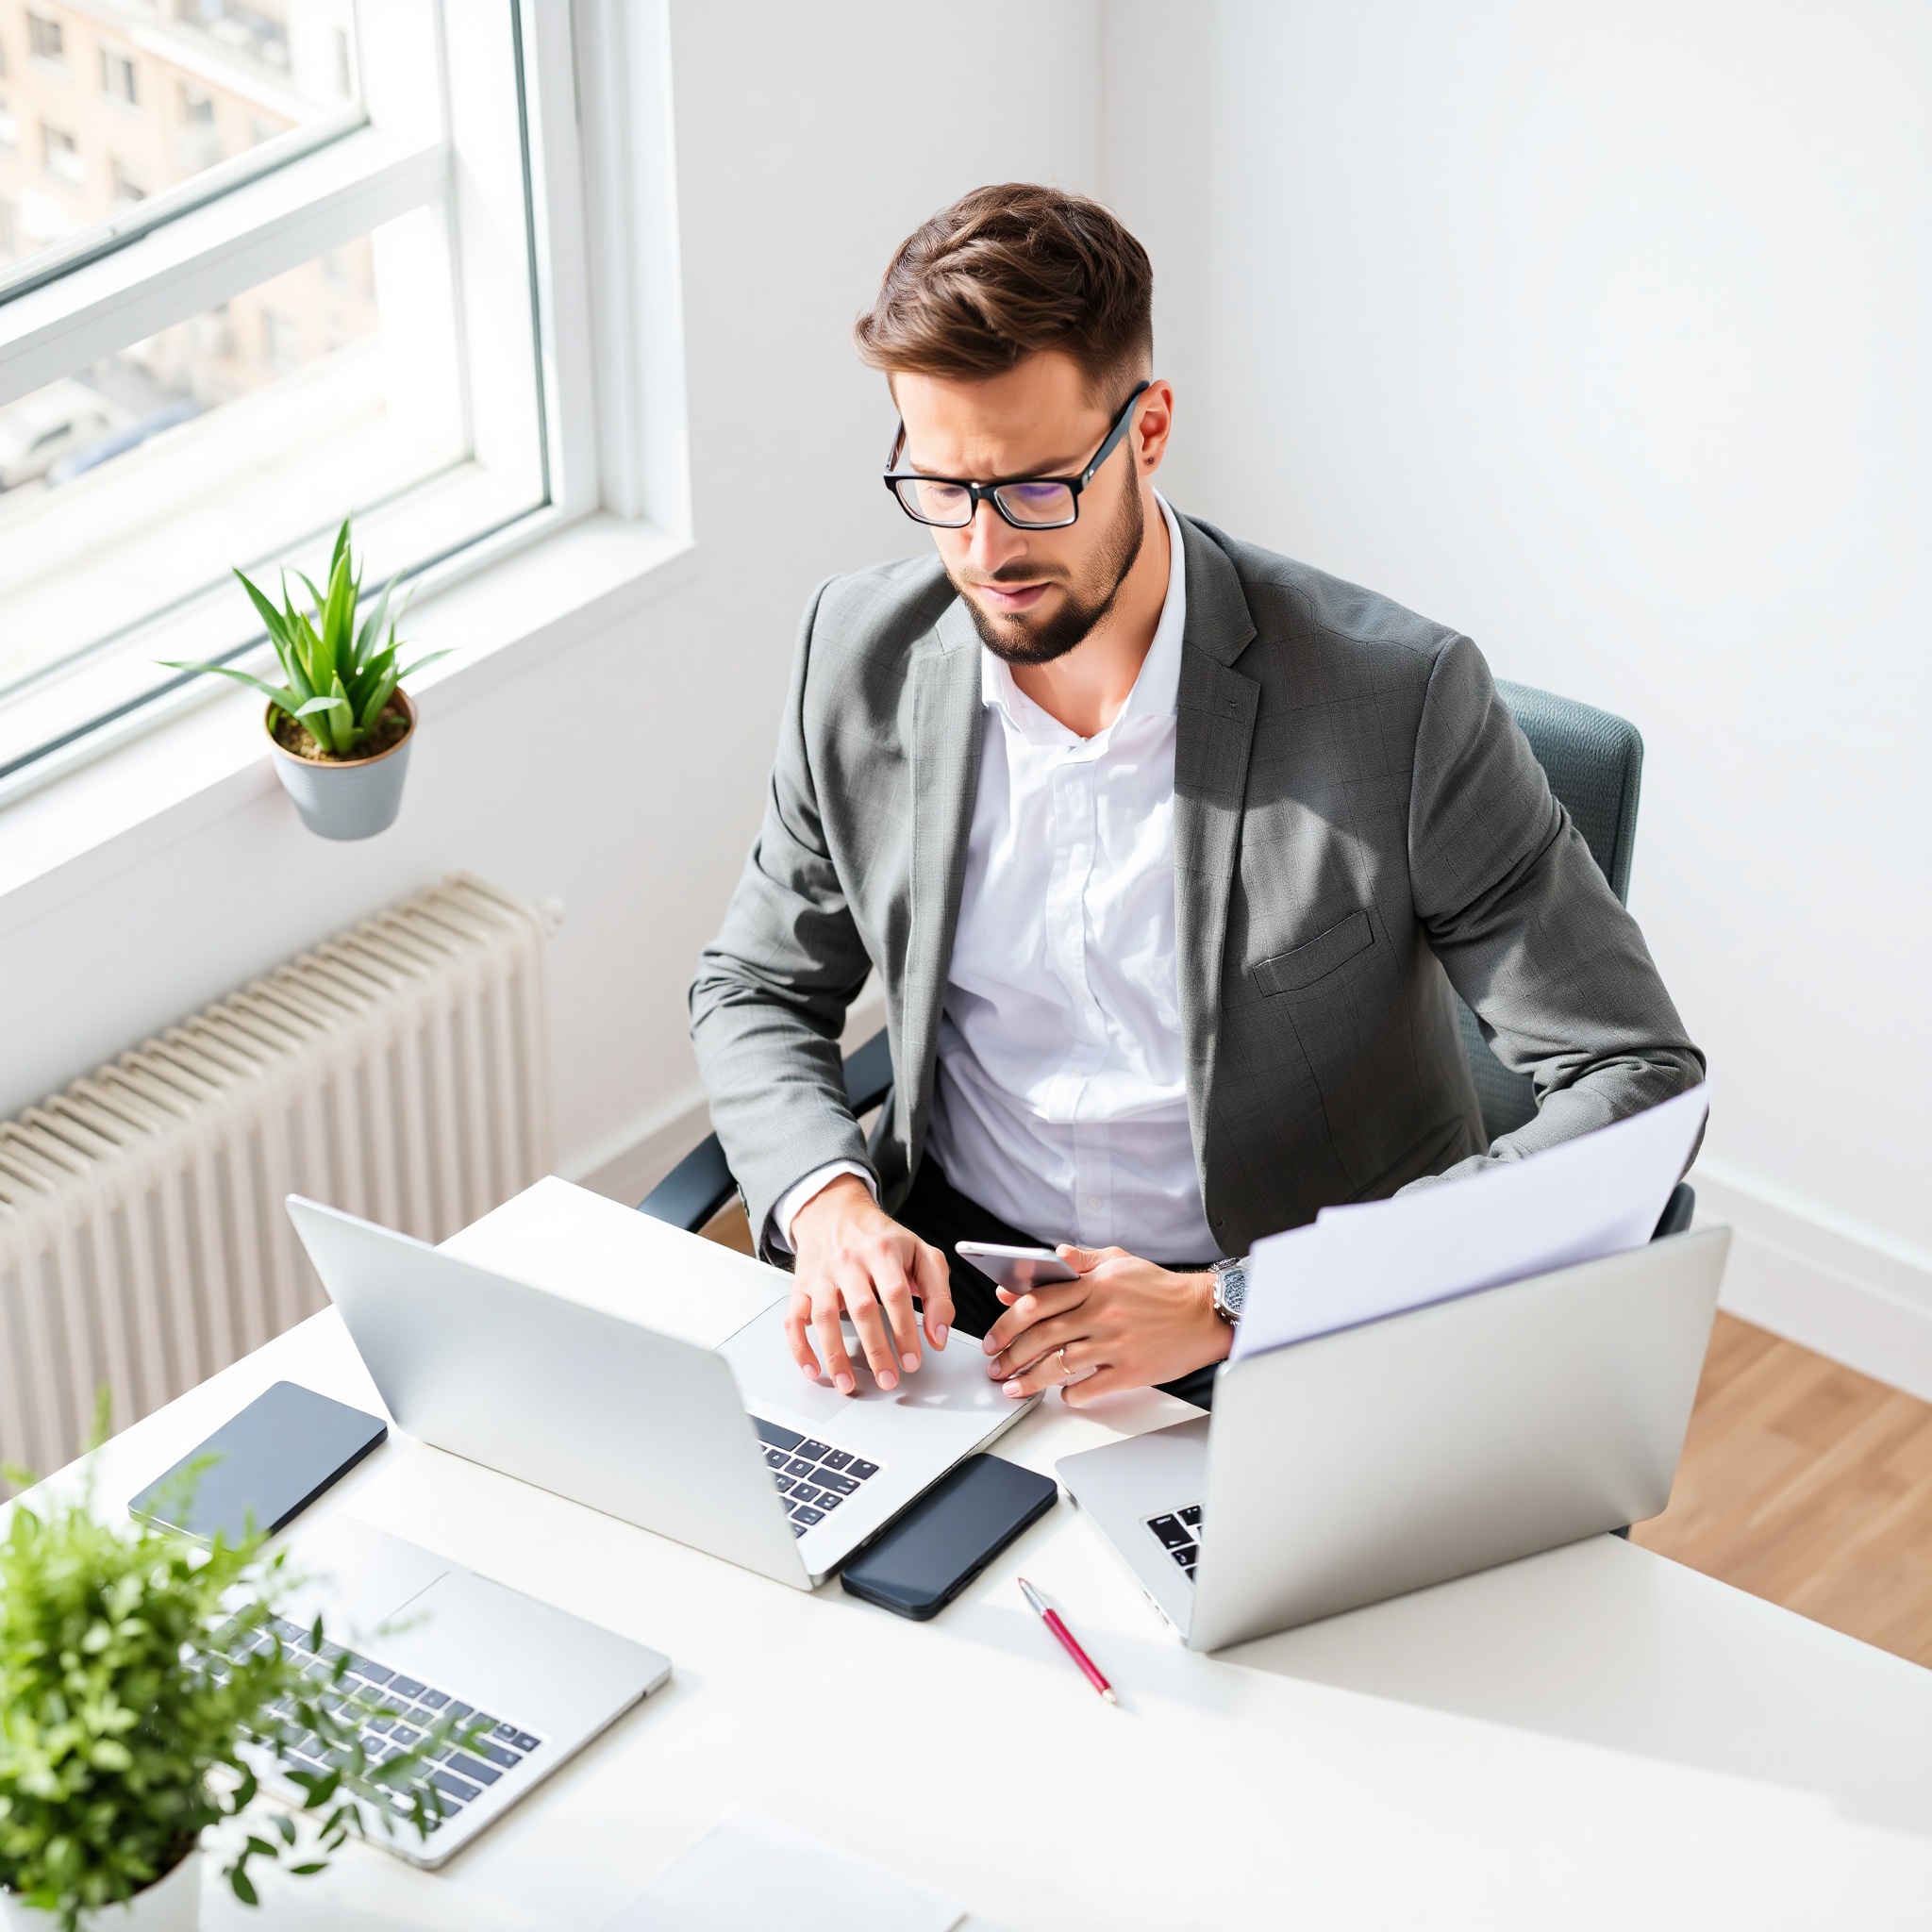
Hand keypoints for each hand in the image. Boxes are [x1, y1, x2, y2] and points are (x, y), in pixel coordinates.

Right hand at [788, 1175, 953, 1393]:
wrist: (835, 1212)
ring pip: (824, 1316)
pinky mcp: (801, 1286)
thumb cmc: (882, 1239)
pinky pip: (794, 1318)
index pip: (895, 1294)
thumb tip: (939, 1335)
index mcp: (883, 1251)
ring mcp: (822, 1274)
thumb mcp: (921, 1254)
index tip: (913, 1360)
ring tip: (848, 1385)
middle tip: (888, 1380)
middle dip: (876, 1350)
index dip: (906, 1330)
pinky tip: (813, 1369)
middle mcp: (850, 1261)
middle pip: (862, 1308)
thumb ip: (938, 1293)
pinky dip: (799, 1347)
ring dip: (835, 1355)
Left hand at [981, 1245, 1232, 1405]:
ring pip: (1059, 1364)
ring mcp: (1116, 1343)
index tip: (994, 1337)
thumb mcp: (1120, 1260)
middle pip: (1042, 1336)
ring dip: (1030, 1379)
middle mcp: (1102, 1313)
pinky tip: (1061, 1394)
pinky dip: (1070, 1393)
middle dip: (1011, 1355)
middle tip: (996, 1367)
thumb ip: (1081, 1260)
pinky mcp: (1131, 1371)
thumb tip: (1051, 1258)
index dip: (1007, 1321)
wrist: (1204, 1313)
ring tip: (1013, 1388)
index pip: (1037, 1301)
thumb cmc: (1160, 1289)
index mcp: (1095, 1284)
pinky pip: (1090, 1387)